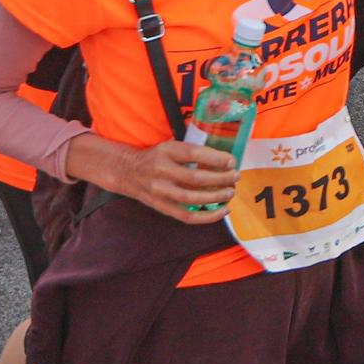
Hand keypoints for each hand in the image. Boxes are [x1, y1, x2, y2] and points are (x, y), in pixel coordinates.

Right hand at [111, 140, 238, 223]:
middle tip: (235, 177)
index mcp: (165, 152)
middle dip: (220, 179)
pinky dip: (208, 216)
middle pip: (195, 178)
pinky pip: (187, 216)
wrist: (128, 172)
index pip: (193, 154)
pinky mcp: (162, 207)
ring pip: (192, 199)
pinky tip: (222, 211)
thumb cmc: (156, 158)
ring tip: (230, 193)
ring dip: (216, 197)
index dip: (215, 158)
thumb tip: (224, 159)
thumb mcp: (170, 146)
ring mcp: (160, 191)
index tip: (231, 160)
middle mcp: (161, 171)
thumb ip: (191, 151)